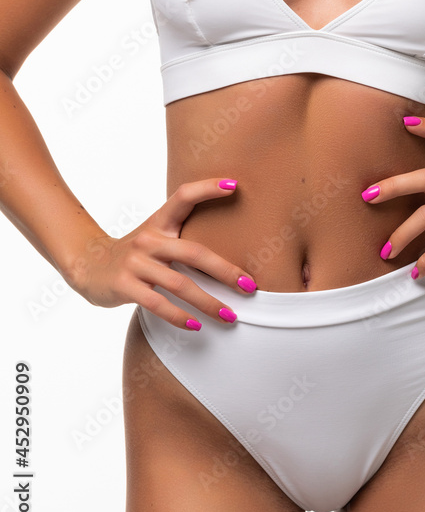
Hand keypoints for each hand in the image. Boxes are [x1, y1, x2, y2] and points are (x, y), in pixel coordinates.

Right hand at [68, 178, 255, 328]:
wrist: (87, 266)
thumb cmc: (135, 254)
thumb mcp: (155, 236)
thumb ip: (183, 237)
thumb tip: (230, 249)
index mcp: (159, 223)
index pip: (183, 196)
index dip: (207, 188)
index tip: (234, 185)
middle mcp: (148, 239)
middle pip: (194, 252)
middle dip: (225, 271)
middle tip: (250, 286)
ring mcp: (135, 263)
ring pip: (180, 284)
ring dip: (208, 303)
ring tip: (230, 316)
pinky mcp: (124, 286)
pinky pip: (157, 303)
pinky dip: (179, 316)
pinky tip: (196, 326)